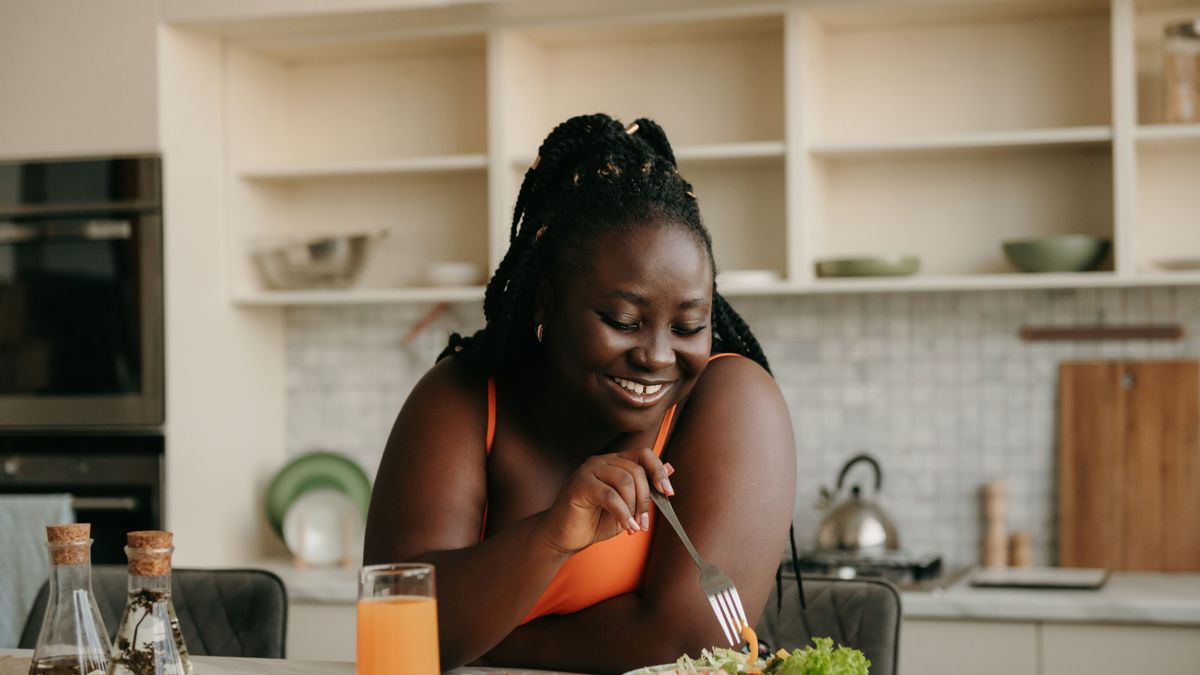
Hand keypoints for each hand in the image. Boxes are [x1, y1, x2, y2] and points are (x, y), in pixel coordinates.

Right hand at [538, 448, 674, 555]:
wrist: (565, 537)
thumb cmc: (595, 521)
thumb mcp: (628, 506)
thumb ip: (646, 488)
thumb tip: (671, 468)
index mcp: (614, 462)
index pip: (644, 454)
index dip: (659, 471)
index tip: (668, 493)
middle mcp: (601, 461)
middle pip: (636, 471)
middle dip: (645, 500)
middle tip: (643, 523)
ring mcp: (588, 470)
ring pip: (625, 481)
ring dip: (634, 508)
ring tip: (633, 527)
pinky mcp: (579, 484)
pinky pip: (610, 496)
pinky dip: (623, 513)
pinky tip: (627, 527)